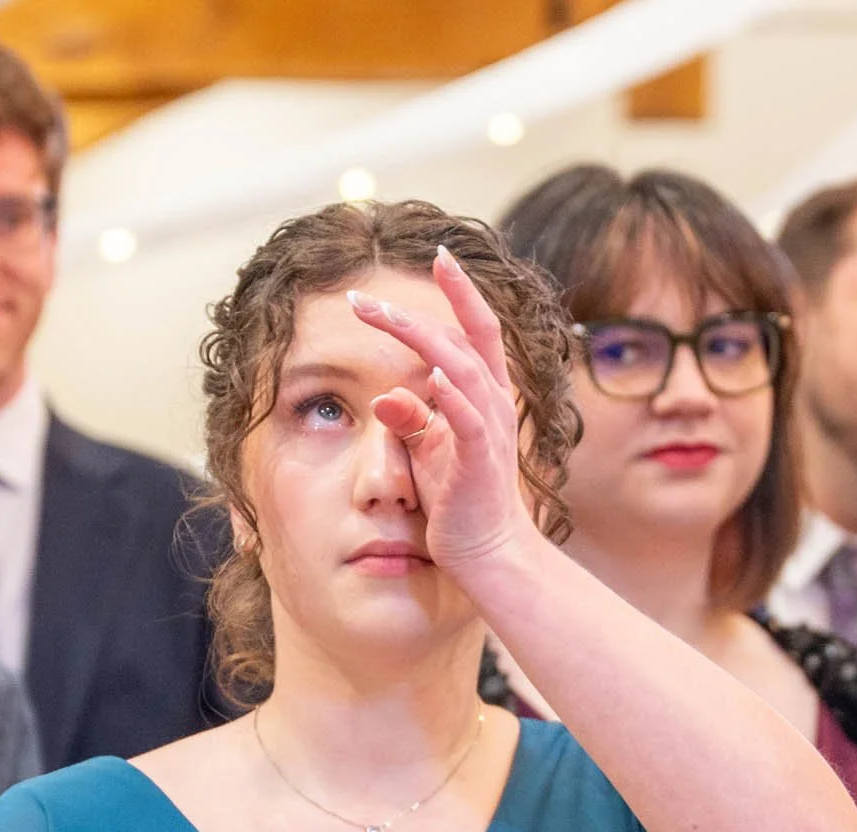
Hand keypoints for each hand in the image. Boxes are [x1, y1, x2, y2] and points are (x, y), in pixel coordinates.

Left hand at [348, 250, 544, 578]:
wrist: (486, 551)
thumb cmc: (457, 497)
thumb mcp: (426, 448)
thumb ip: (410, 416)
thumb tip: (384, 395)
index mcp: (483, 393)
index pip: (475, 329)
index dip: (459, 291)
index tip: (438, 255)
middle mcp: (493, 402)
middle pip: (461, 340)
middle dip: (412, 315)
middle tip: (364, 298)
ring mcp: (489, 431)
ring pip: (463, 370)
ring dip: (423, 341)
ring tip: (384, 318)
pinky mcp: (480, 462)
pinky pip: (470, 422)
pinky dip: (454, 398)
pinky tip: (434, 376)